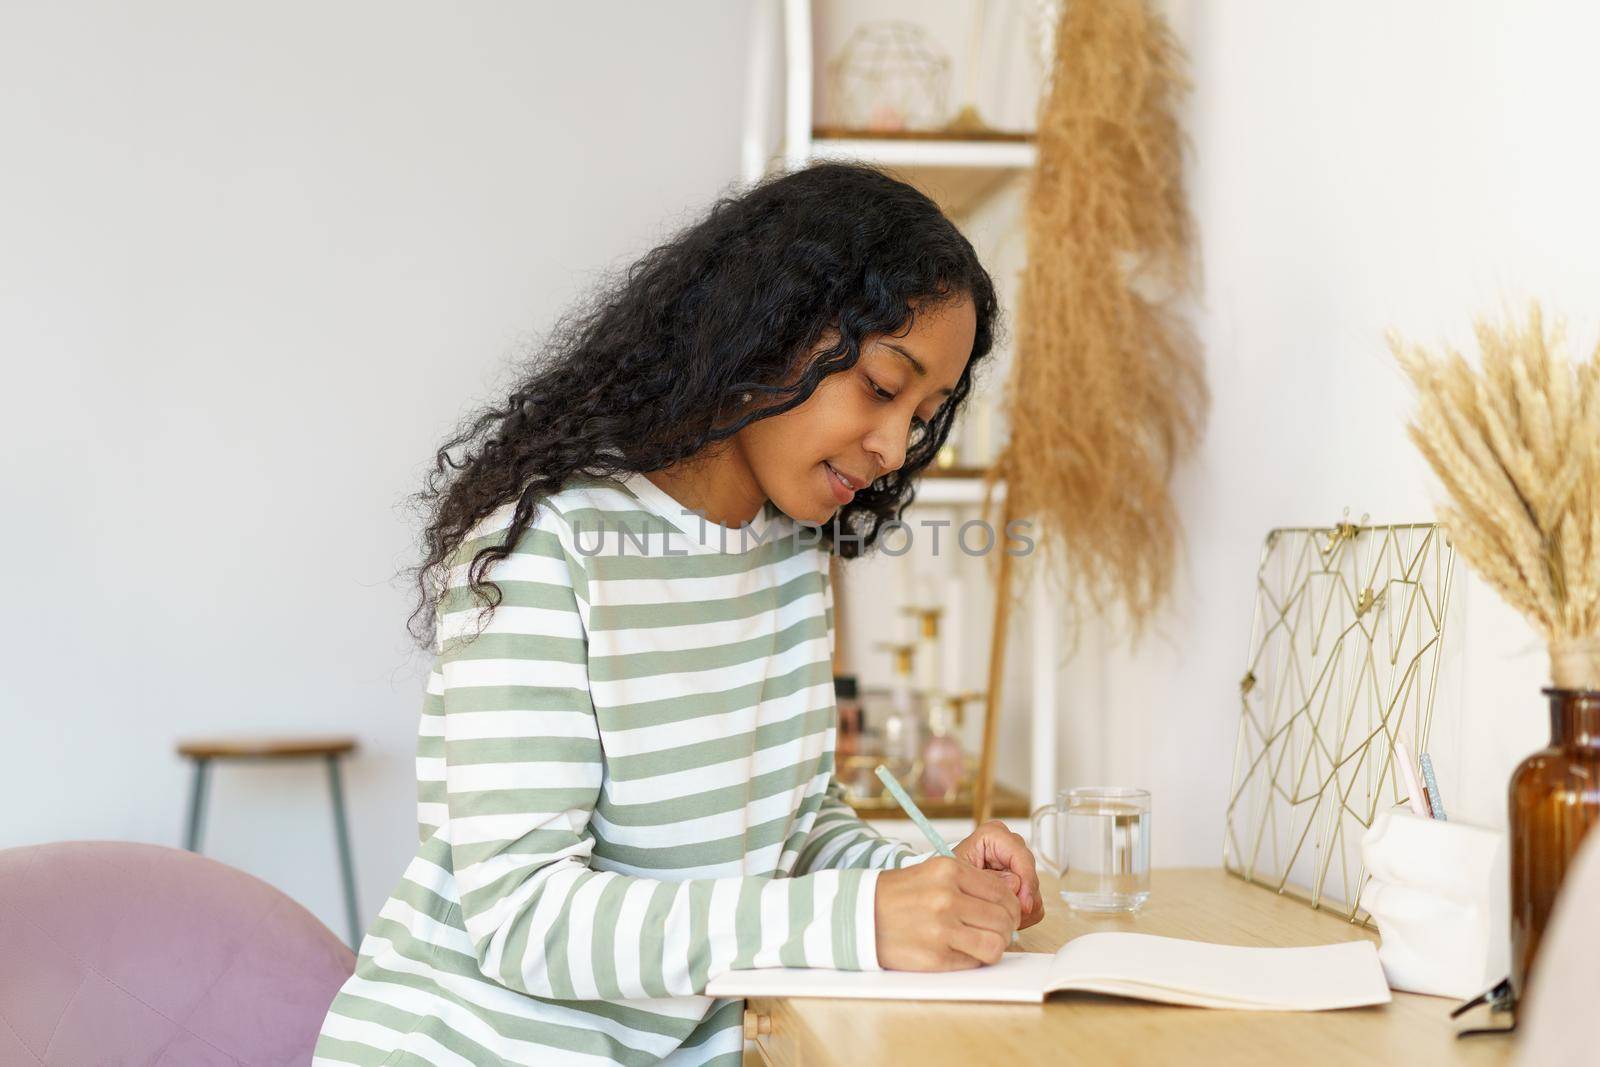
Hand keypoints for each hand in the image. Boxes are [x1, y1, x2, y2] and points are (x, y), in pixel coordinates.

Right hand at [874, 856, 1020, 970]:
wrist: (860, 915)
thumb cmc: (899, 894)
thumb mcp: (933, 872)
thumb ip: (970, 882)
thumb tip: (1009, 900)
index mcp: (949, 871)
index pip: (1003, 893)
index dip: (1011, 907)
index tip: (1006, 914)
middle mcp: (947, 897)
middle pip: (1004, 919)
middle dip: (1006, 928)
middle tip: (996, 931)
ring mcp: (942, 929)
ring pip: (996, 944)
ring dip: (995, 946)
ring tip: (982, 943)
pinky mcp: (936, 957)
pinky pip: (975, 962)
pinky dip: (975, 959)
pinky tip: (962, 951)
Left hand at [953, 820, 1044, 929]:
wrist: (946, 890)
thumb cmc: (949, 878)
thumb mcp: (961, 876)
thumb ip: (988, 878)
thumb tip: (1014, 884)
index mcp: (994, 835)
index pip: (1022, 856)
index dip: (1026, 880)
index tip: (1023, 903)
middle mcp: (1010, 847)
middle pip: (1030, 876)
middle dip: (1020, 898)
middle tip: (1006, 915)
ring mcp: (1018, 866)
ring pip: (1034, 893)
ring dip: (1019, 909)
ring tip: (996, 915)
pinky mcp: (1023, 885)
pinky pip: (1034, 905)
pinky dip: (1021, 915)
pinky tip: (1001, 914)